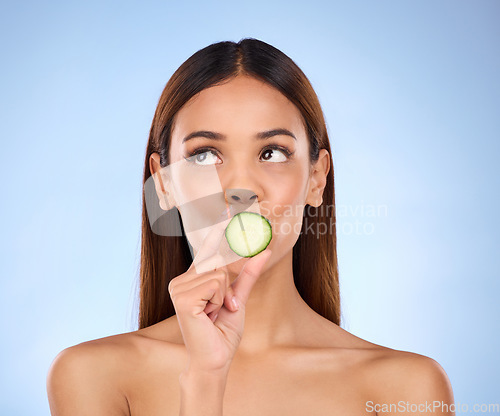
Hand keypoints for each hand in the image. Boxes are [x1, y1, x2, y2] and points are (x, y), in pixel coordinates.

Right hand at [168, 213, 271, 372]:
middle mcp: (182, 280)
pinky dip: (221, 301)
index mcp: (193, 278)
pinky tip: (210, 316)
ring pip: (219, 273)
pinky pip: (216, 284)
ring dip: (225, 297)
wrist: (216, 359)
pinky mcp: (183, 297)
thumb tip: (264, 250)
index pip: (207, 248)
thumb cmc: (223, 332)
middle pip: (218, 262)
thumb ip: (248, 274)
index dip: (217, 228)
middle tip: (223, 309)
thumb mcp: (239, 298)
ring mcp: (179, 287)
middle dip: (229, 287)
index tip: (227, 206)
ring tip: (214, 314)